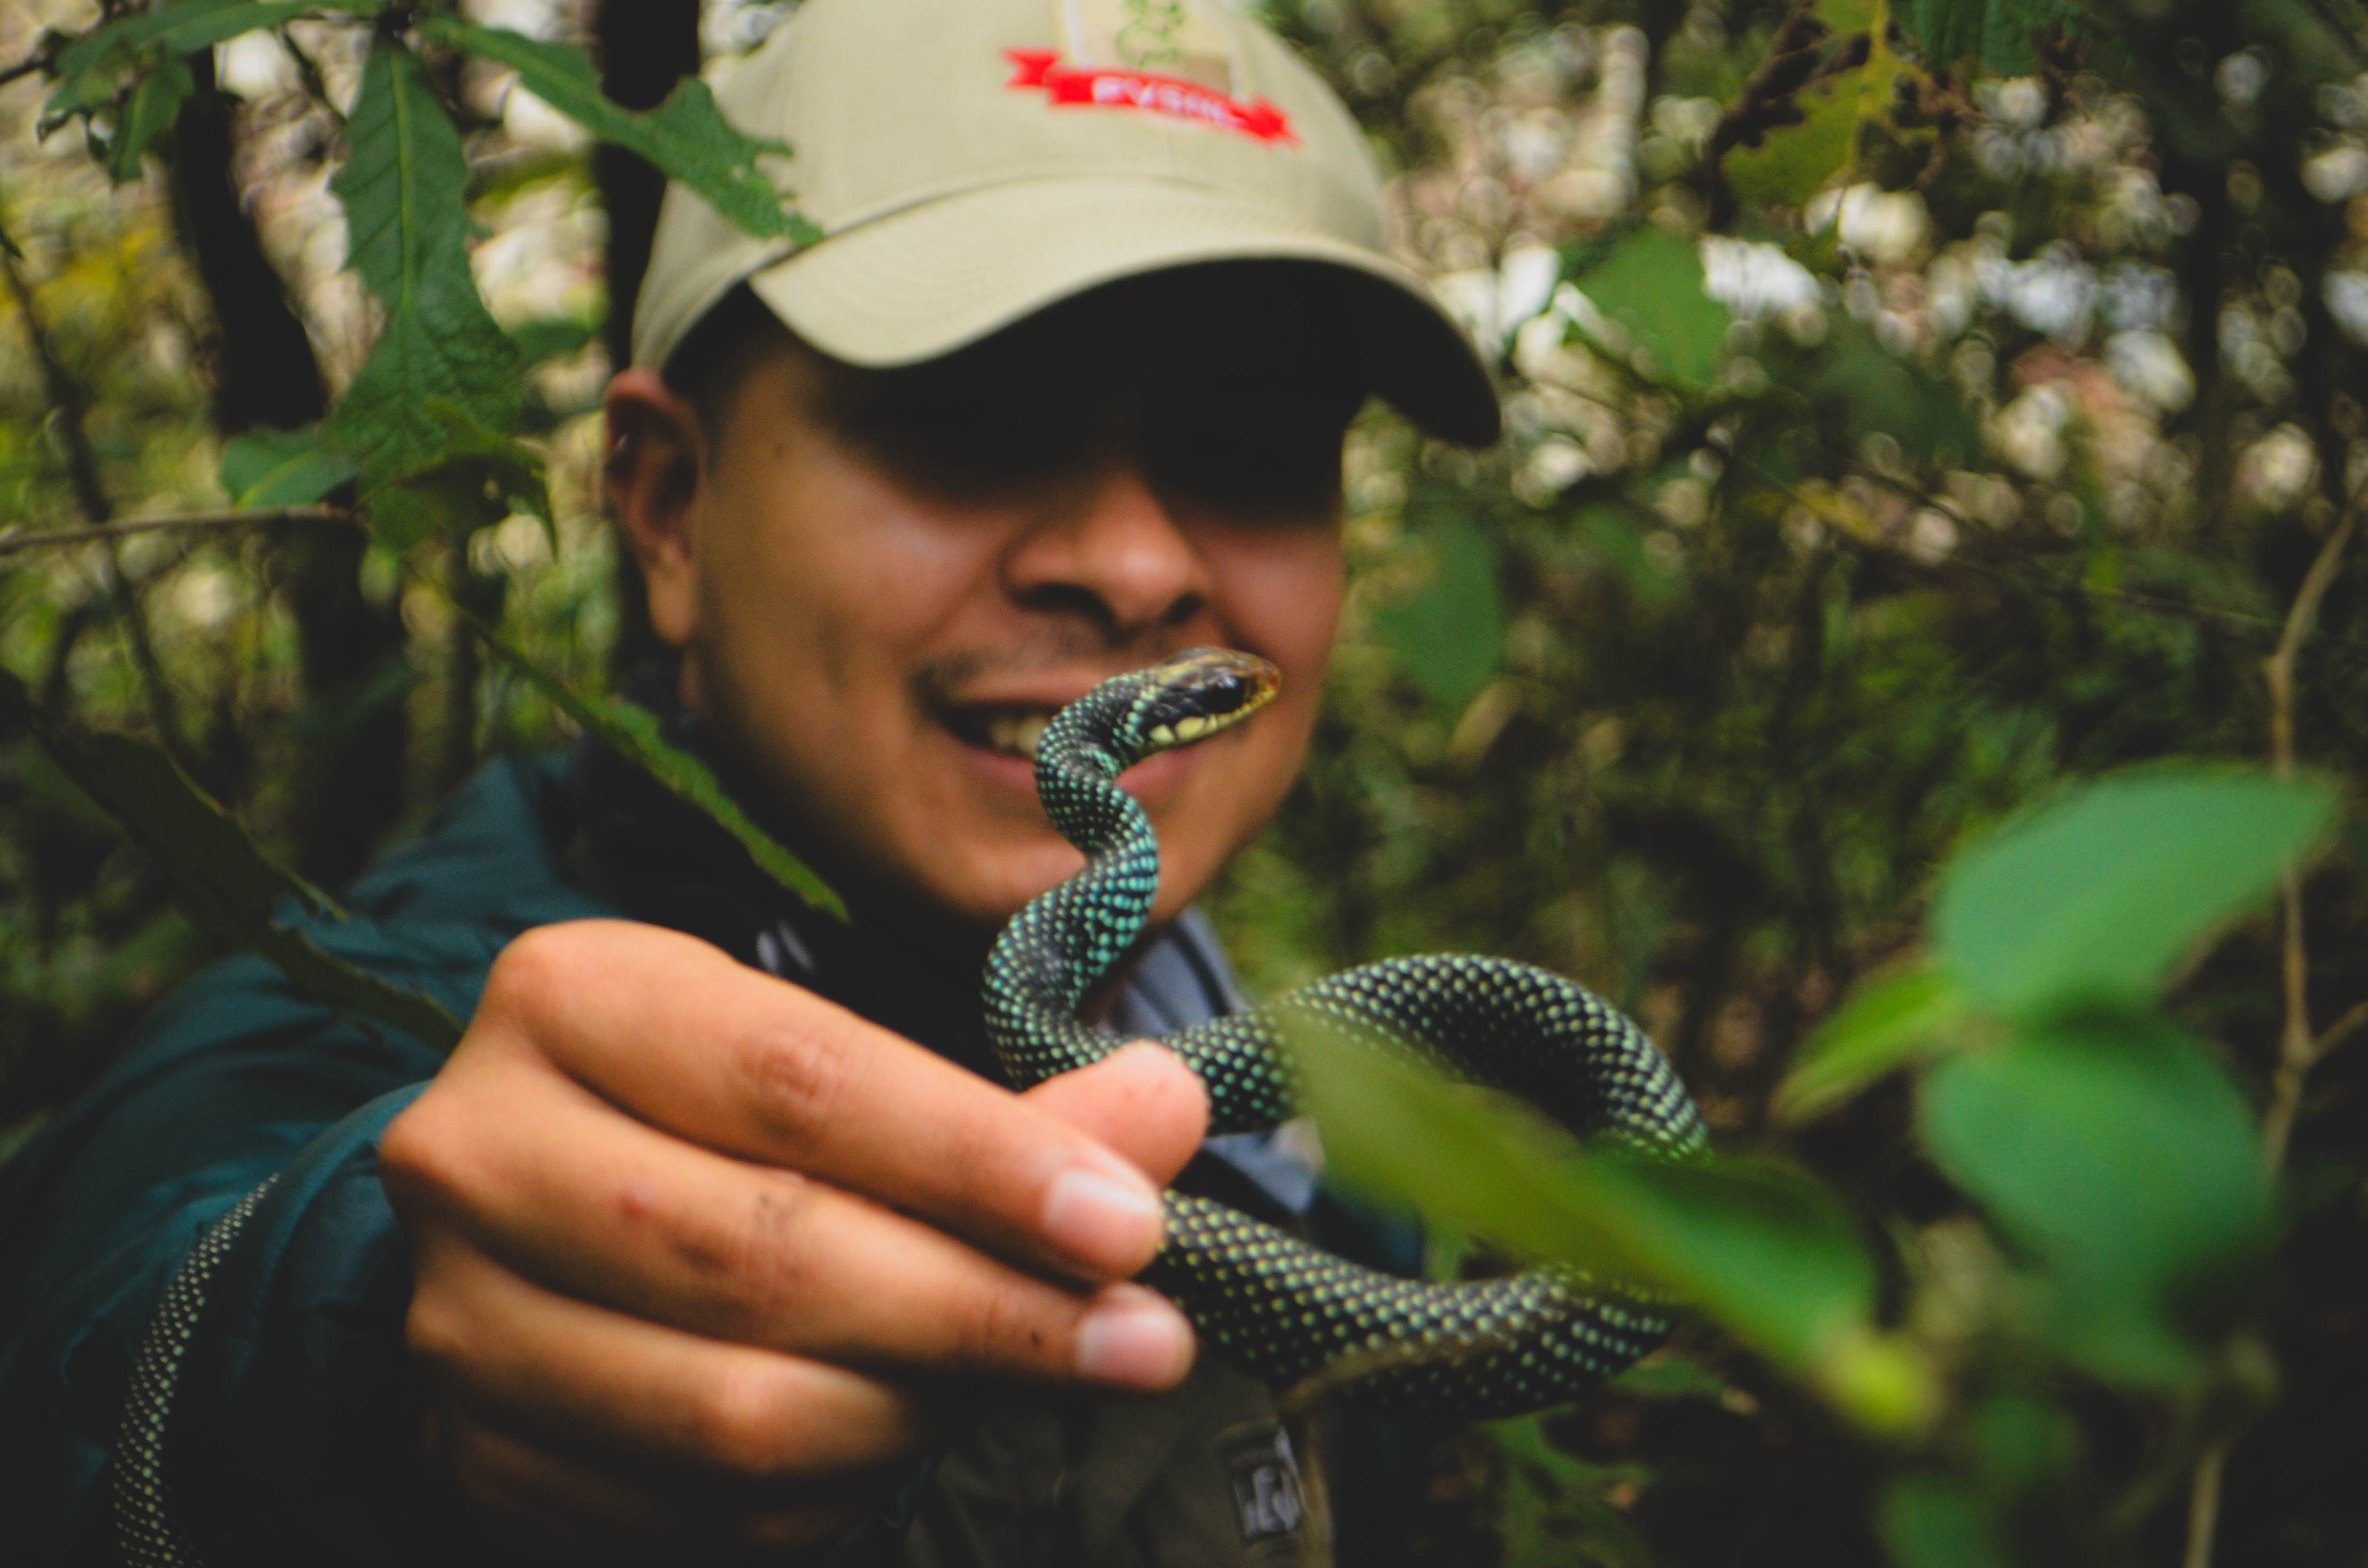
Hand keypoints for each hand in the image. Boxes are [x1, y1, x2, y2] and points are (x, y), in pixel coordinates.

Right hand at [378, 919, 1208, 1557]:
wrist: (530, 1197)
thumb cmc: (720, 1108)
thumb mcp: (840, 1057)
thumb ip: (1005, 1103)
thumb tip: (1167, 1110)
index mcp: (573, 992)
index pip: (801, 1082)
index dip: (979, 1161)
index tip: (1128, 1224)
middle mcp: (480, 1145)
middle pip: (767, 1256)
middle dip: (987, 1309)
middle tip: (1146, 1338)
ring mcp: (460, 1310)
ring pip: (735, 1406)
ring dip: (929, 1409)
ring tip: (1051, 1381)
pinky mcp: (478, 1443)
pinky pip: (702, 1507)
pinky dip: (844, 1485)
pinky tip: (930, 1431)